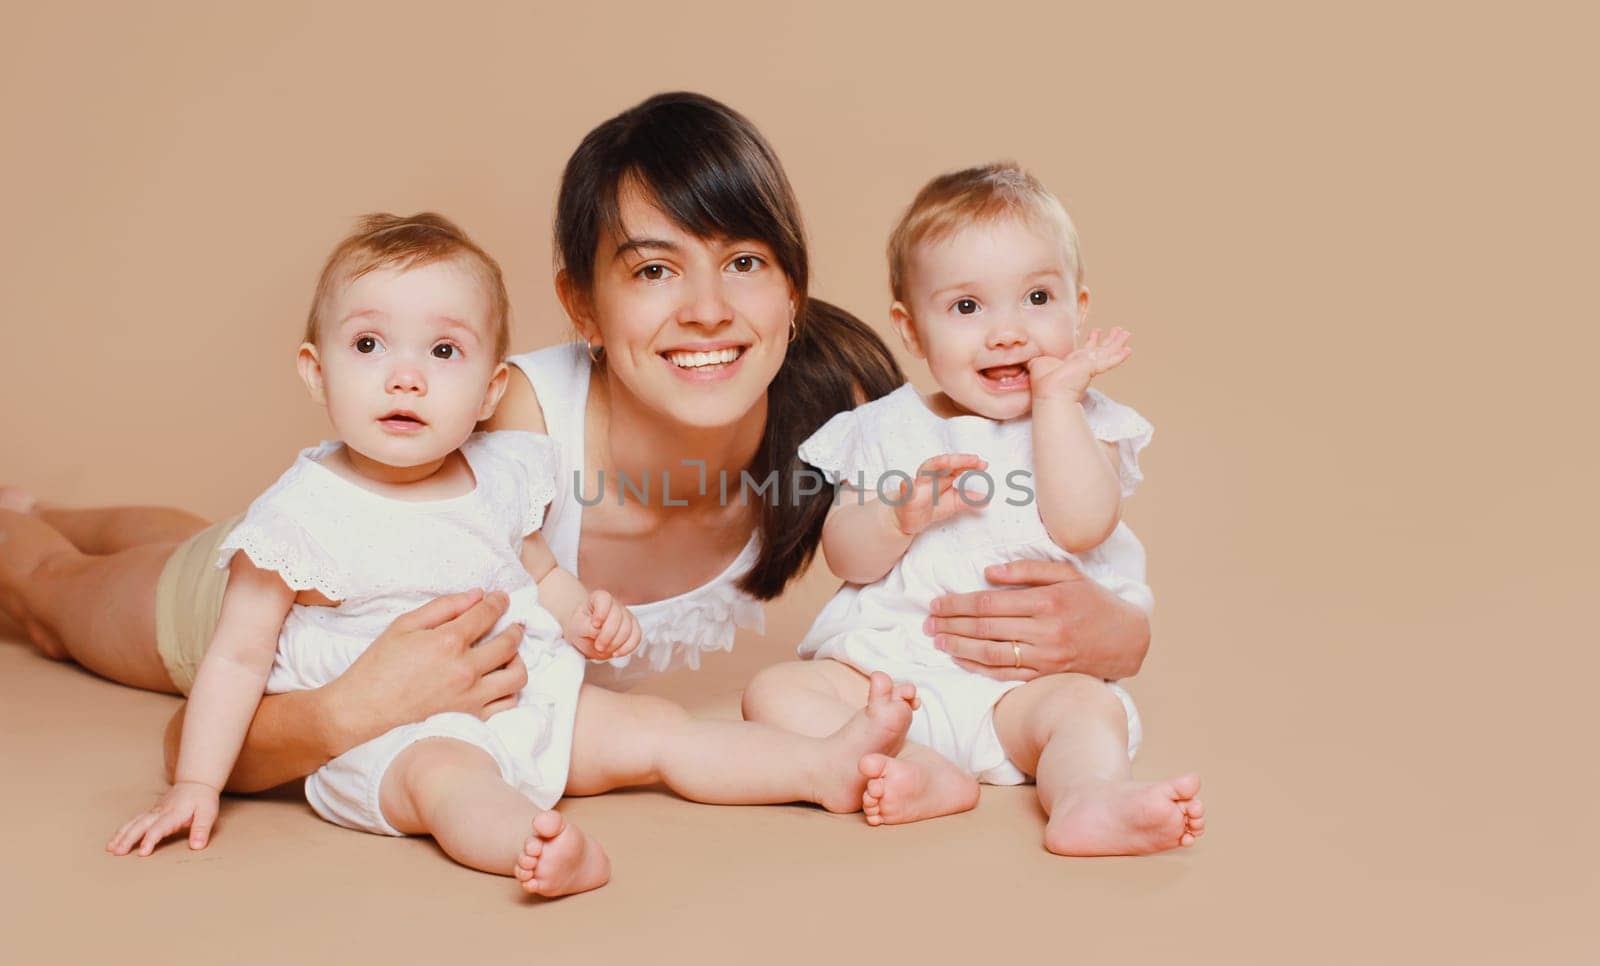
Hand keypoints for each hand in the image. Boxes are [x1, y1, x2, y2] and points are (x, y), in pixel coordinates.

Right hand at [107, 781, 219, 855]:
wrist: (196, 782)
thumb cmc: (202, 799)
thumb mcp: (208, 813)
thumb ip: (201, 829)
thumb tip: (196, 846)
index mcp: (174, 813)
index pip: (159, 828)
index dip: (150, 840)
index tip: (143, 853)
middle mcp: (160, 812)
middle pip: (141, 825)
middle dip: (128, 839)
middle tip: (118, 853)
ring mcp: (154, 811)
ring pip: (134, 822)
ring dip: (121, 834)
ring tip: (110, 848)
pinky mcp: (151, 812)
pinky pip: (134, 821)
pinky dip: (123, 830)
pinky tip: (115, 840)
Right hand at [323, 589, 529, 744]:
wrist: (364, 710)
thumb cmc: (379, 665)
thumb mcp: (404, 625)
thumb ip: (444, 607)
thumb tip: (476, 595)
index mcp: (448, 642)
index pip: (487, 614)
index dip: (499, 601)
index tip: (501, 598)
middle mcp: (465, 670)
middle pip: (509, 643)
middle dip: (515, 627)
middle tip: (513, 623)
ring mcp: (471, 696)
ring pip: (517, 675)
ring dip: (517, 659)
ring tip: (509, 653)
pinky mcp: (470, 717)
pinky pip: (507, 702)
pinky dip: (509, 689)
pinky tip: (498, 679)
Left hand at [565, 589, 641, 660]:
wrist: (586, 636)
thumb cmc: (582, 628)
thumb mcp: (577, 627)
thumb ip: (587, 627)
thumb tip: (599, 632)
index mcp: (598, 598)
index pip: (604, 600)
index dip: (601, 613)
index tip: (595, 624)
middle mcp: (615, 605)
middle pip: (617, 617)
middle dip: (607, 635)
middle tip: (598, 645)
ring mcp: (626, 616)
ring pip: (628, 629)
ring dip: (616, 643)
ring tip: (605, 649)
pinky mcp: (633, 628)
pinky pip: (636, 638)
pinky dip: (627, 648)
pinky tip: (616, 653)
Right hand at [890, 453, 988, 536]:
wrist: (909, 519)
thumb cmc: (930, 506)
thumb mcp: (953, 504)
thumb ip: (969, 500)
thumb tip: (987, 499)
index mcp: (941, 477)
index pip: (957, 466)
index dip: (970, 464)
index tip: (984, 464)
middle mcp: (930, 477)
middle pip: (942, 463)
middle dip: (957, 460)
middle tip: (974, 459)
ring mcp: (917, 486)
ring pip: (925, 471)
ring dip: (936, 465)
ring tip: (949, 461)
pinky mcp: (906, 498)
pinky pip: (906, 491)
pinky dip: (907, 487)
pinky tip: (908, 485)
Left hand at [925, 559, 1149, 680]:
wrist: (1126, 638)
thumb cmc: (1092, 600)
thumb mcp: (1066, 573)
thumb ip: (1027, 569)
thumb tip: (987, 572)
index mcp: (1046, 601)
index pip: (990, 603)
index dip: (958, 603)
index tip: (936, 603)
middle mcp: (1045, 630)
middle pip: (986, 629)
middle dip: (952, 626)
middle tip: (927, 623)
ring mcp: (1046, 656)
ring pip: (992, 654)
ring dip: (959, 648)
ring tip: (938, 641)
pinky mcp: (1046, 674)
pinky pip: (1006, 674)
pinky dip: (979, 668)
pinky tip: (961, 660)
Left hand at [1026, 327, 1131, 402]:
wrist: (1049, 392)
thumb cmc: (1042, 382)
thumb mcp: (1039, 363)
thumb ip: (1038, 358)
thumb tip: (1026, 355)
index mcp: (1073, 364)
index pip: (1086, 351)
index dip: (1092, 341)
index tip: (1096, 331)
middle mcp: (1083, 364)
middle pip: (1101, 350)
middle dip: (1110, 340)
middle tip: (1120, 331)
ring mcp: (1090, 367)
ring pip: (1108, 352)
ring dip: (1117, 343)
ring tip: (1126, 334)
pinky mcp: (1093, 368)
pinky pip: (1108, 361)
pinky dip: (1118, 356)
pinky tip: (1128, 351)